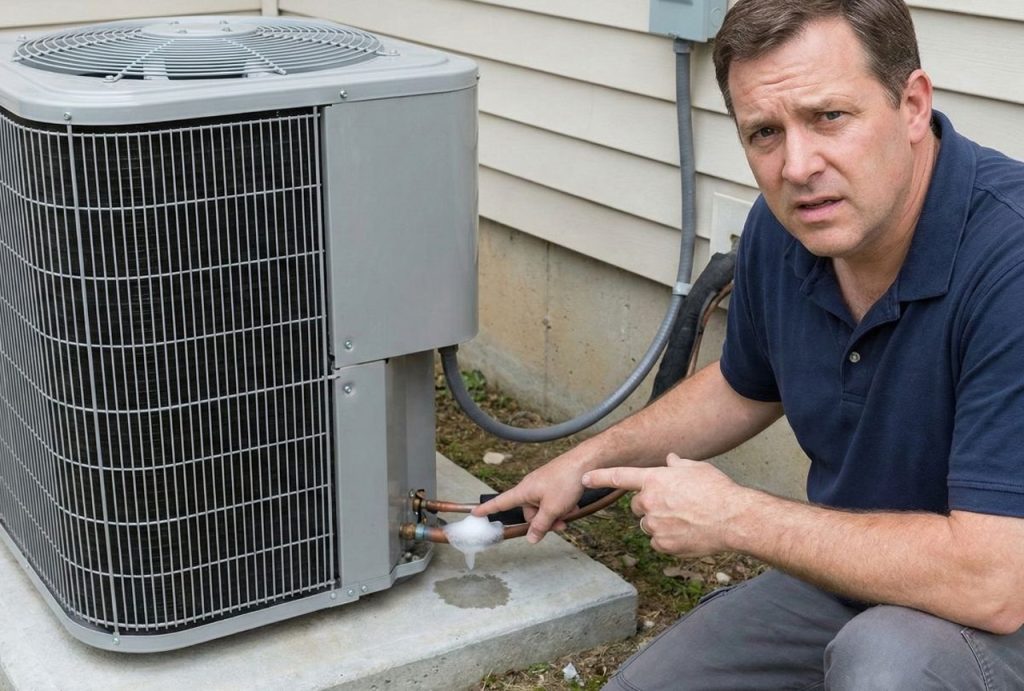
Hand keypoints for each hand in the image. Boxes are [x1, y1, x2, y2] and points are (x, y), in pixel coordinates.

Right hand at [472, 446, 591, 542]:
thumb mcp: (552, 508)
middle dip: (544, 521)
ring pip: (544, 508)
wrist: (584, 462)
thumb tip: (531, 539)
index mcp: (524, 491)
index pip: (501, 502)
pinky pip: (553, 500)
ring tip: (570, 512)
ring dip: (556, 514)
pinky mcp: (553, 483)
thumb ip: (540, 525)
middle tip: (560, 524)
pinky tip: (574, 505)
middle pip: (529, 513)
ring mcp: (542, 485)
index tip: (475, 513)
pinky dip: (562, 505)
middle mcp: (530, 487)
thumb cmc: (565, 481)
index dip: (488, 509)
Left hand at [582, 453, 748, 555]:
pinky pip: (658, 542)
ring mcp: (654, 525)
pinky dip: (668, 539)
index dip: (599, 477)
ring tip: (686, 519)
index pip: (618, 477)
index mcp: (653, 480)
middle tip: (674, 504)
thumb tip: (670, 460)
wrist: (732, 518)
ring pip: (648, 525)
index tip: (584, 478)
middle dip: (650, 505)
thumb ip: (677, 465)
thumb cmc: (717, 489)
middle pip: (637, 506)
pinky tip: (687, 533)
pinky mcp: (663, 544)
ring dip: (660, 523)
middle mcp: (649, 502)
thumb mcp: (696, 468)